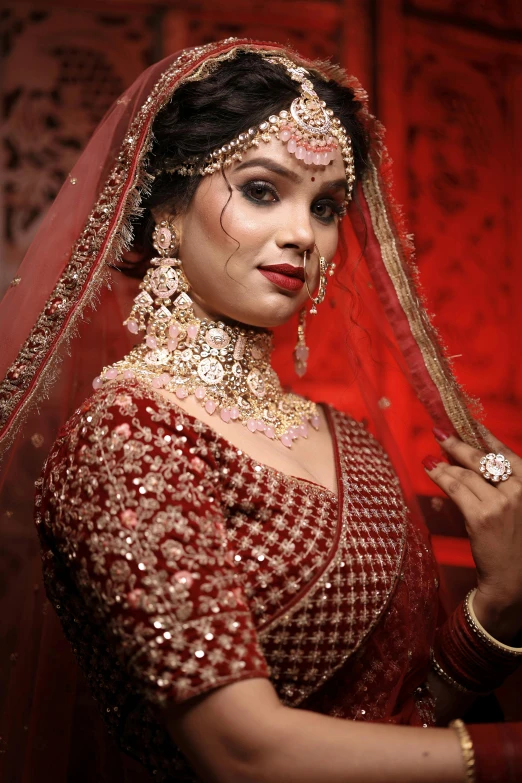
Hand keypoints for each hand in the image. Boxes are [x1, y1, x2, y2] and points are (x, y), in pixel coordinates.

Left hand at [423, 427, 521, 643]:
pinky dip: (440, 476)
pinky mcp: (482, 517)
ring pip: (465, 474)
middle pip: (482, 459)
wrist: (515, 582)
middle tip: (441, 433)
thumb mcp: (518, 509)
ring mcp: (502, 504)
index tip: (469, 423)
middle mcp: (521, 491)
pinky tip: (430, 470)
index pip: (505, 454)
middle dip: (458, 444)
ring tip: (431, 458)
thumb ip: (504, 486)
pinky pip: (455, 489)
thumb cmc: (516, 545)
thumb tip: (473, 459)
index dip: (484, 436)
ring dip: (444, 463)